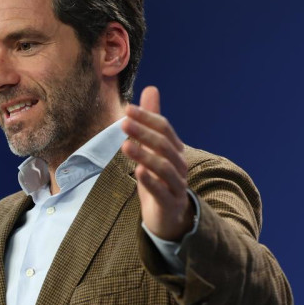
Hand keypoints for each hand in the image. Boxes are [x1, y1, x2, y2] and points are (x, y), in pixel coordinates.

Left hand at [121, 86, 194, 240]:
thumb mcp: (153, 148)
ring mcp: (177, 184)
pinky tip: (138, 172)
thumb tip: (150, 88)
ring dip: (144, 155)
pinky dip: (151, 182)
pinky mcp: (170, 203)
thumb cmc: (159, 178)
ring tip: (125, 145)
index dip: (148, 117)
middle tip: (124, 122)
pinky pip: (162, 191)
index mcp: (175, 149)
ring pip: (164, 167)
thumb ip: (151, 121)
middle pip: (164, 145)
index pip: (164, 128)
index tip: (128, 108)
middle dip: (144, 133)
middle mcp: (179, 164)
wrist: (169, 216)